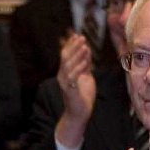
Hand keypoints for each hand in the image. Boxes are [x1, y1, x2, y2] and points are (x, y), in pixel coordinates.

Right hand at [55, 33, 96, 147]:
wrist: (79, 114)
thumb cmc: (82, 96)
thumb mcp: (85, 76)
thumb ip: (85, 64)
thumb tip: (87, 50)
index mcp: (65, 71)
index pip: (66, 54)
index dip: (71, 44)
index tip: (78, 35)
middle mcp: (62, 75)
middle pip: (65, 57)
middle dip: (73, 46)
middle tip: (81, 37)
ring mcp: (64, 82)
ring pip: (68, 65)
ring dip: (77, 54)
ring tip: (84, 46)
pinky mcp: (68, 89)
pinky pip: (73, 76)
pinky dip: (79, 67)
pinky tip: (85, 62)